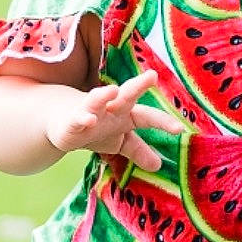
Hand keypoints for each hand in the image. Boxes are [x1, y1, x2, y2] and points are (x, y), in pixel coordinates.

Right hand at [46, 70, 182, 172]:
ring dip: (104, 95)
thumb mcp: (119, 141)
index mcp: (126, 114)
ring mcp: (90, 112)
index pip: (147, 117)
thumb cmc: (97, 129)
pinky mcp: (72, 121)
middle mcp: (110, 109)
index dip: (163, 122)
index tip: (179, 129)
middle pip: (126, 96)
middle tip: (152, 76)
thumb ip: (138, 151)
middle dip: (138, 86)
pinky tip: (88, 120)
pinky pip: (78, 119)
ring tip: (113, 90)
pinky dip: (83, 118)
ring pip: (98, 100)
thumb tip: (158, 166)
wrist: (63, 123)